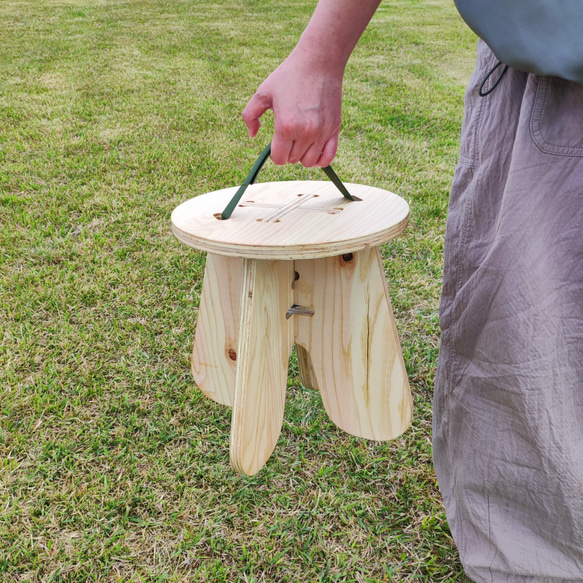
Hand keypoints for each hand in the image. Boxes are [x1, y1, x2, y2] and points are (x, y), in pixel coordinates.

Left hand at [242, 50, 343, 167]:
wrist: (319, 61)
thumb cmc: (290, 75)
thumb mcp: (263, 92)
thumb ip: (250, 115)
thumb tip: (252, 135)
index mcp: (286, 126)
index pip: (279, 159)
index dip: (275, 153)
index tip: (277, 142)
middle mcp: (305, 133)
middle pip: (293, 160)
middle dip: (288, 151)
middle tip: (289, 135)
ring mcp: (321, 132)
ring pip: (309, 162)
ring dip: (303, 155)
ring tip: (301, 141)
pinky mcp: (334, 129)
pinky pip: (328, 158)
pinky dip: (320, 159)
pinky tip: (315, 149)